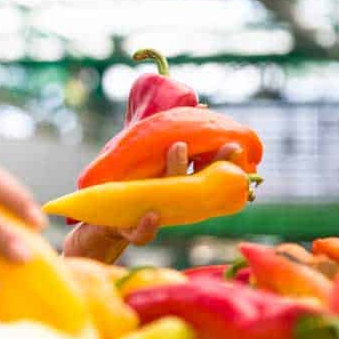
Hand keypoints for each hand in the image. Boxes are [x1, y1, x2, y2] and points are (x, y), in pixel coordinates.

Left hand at [62, 141, 242, 262]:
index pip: (205, 169)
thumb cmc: (132, 185)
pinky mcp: (132, 230)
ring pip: (169, 199)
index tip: (236, 145)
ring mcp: (154, 213)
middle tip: (211, 146)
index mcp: (178, 182)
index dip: (223, 159)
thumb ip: (173, 133)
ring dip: (173, 173)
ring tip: (177, 148)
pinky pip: (142, 233)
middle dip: (209, 164)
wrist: (102, 221)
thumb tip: (200, 106)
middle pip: (194, 181)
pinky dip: (147, 226)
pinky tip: (152, 215)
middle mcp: (171, 199)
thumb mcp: (149, 158)